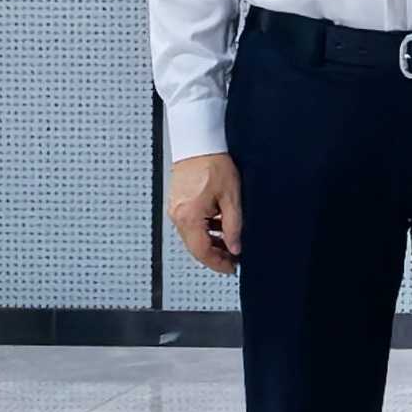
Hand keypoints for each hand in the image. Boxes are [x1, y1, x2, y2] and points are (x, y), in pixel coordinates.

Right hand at [168, 153, 242, 273]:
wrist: (198, 143)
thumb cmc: (214, 164)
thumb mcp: (232, 197)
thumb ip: (233, 225)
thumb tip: (235, 247)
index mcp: (190, 218)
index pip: (202, 251)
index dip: (218, 263)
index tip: (231, 267)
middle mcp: (178, 217)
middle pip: (195, 247)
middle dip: (215, 255)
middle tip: (233, 258)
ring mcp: (176, 210)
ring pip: (192, 236)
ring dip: (210, 242)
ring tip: (231, 242)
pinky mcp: (178, 203)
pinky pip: (190, 224)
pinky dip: (205, 230)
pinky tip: (220, 226)